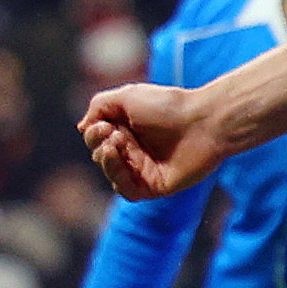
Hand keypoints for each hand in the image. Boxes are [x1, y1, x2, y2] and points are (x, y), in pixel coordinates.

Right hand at [80, 83, 224, 199]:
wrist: (203, 122)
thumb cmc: (168, 106)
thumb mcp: (127, 96)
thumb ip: (99, 106)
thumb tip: (83, 127)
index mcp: (129, 129)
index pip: (98, 138)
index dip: (95, 133)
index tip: (104, 124)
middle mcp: (136, 150)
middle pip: (100, 156)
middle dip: (100, 144)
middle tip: (115, 133)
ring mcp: (145, 169)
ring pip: (111, 174)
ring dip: (106, 161)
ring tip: (114, 144)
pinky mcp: (155, 186)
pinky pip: (127, 191)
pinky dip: (118, 177)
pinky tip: (119, 160)